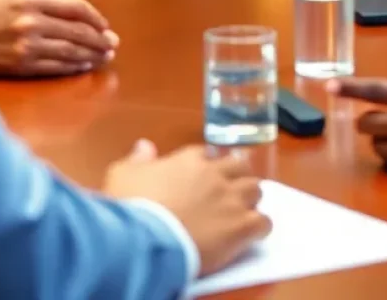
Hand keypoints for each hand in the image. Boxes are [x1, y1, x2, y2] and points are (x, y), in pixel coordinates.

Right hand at [0, 0, 117, 76]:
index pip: (75, 7)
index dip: (94, 16)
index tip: (105, 25)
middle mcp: (31, 21)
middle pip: (76, 30)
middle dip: (99, 39)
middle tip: (113, 44)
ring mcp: (27, 45)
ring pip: (70, 51)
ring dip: (92, 54)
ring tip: (105, 56)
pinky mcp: (22, 65)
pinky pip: (56, 67)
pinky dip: (74, 67)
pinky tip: (85, 66)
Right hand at [104, 142, 271, 276]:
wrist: (144, 240)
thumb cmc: (131, 207)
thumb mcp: (122, 175)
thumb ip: (137, 160)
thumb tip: (144, 146)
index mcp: (188, 160)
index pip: (208, 155)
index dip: (208, 166)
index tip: (204, 177)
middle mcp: (214, 174)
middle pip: (239, 167)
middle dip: (237, 177)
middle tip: (229, 193)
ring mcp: (231, 199)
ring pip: (255, 189)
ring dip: (250, 199)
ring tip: (242, 212)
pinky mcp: (241, 227)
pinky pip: (263, 223)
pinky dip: (260, 227)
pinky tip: (252, 234)